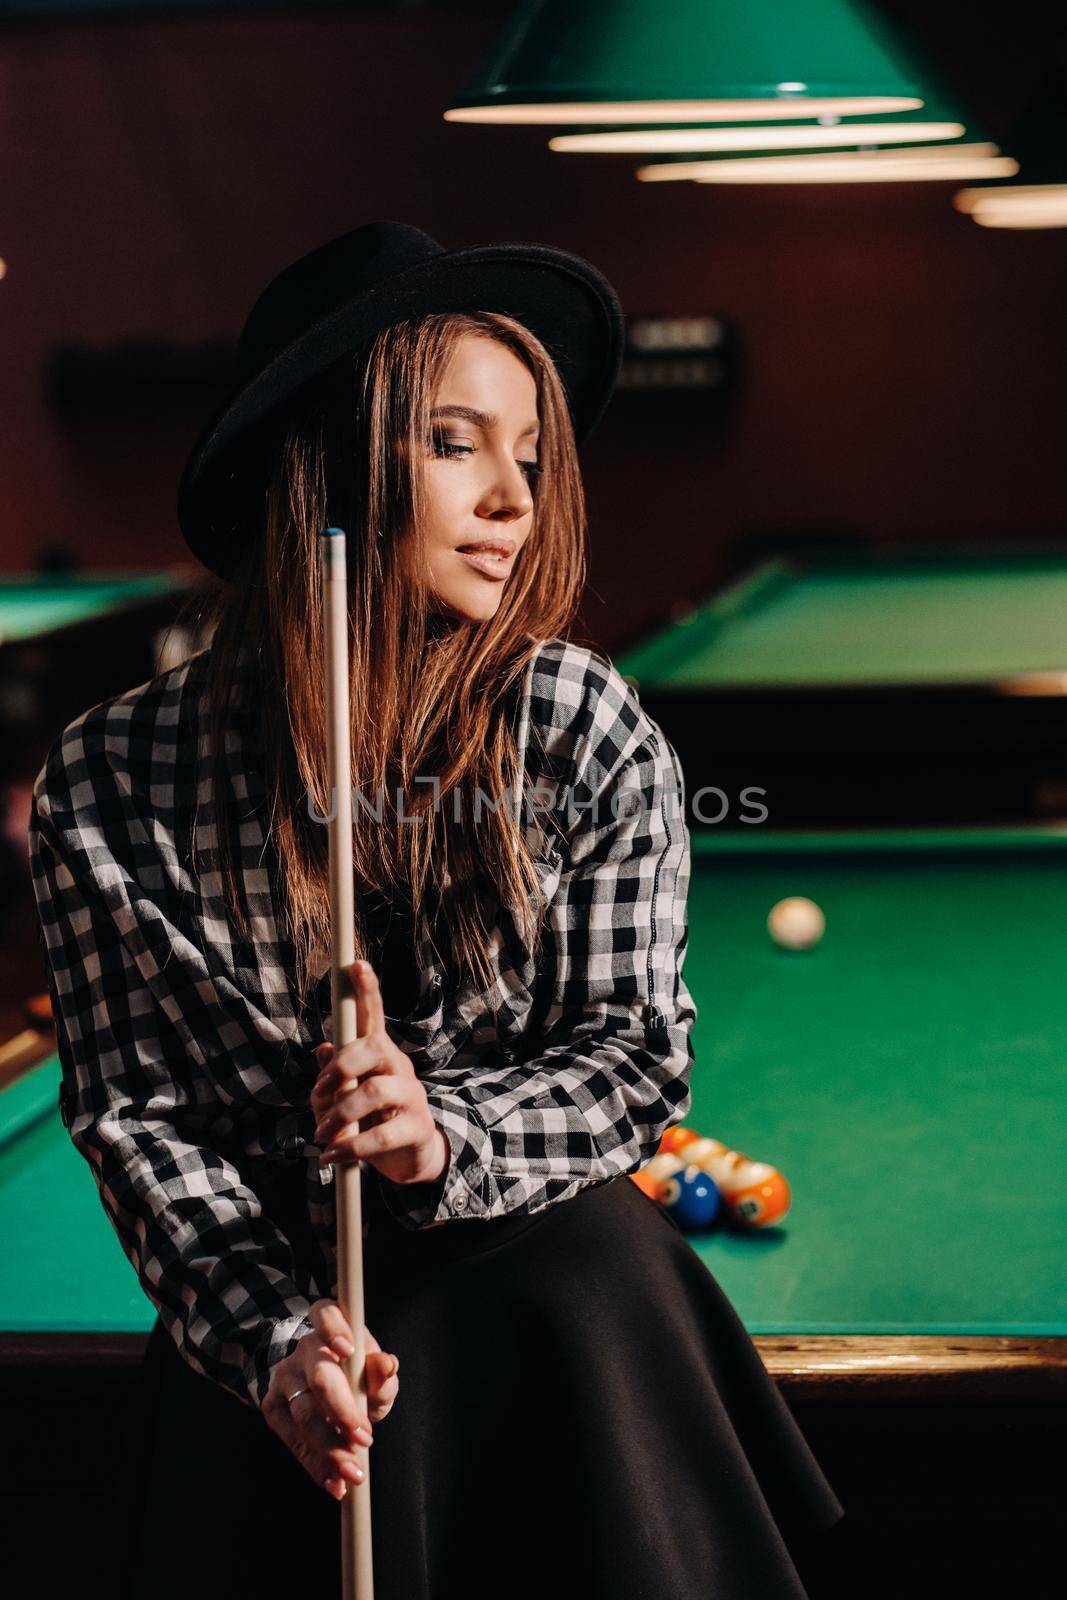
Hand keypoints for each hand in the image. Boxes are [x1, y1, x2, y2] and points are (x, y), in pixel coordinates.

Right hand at [262, 1299, 398, 1500]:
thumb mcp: (374, 1369)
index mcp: (329, 1324)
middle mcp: (303, 1348)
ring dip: (331, 1449)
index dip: (335, 1329)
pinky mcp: (271, 1407)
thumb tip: (387, 1365)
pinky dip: (315, 1464)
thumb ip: (381, 1371)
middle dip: (343, 1413)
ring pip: (304, 1415)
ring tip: (353, 1473)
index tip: (349, 1349)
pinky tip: (332, 1482)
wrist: (321, 1387)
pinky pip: (292, 1440)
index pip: (326, 1314)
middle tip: (366, 1441)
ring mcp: (284, 1377)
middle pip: (320, 1377)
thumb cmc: (357, 1375)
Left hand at [311, 959, 449, 1189]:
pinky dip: (351, 1147)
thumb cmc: (373, 1119)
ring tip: (320, 1135)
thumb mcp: (347, 1096)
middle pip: (374, 1047)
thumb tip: (323, 1049)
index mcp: (380, 1055)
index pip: (373, 1017)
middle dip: (340, 1067)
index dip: (366, 991)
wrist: (410, 1158)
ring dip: (340, 1114)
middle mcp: (399, 1067)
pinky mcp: (417, 1128)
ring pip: (376, 1091)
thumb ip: (334, 1075)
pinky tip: (332, 1157)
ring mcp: (412, 1096)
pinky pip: (383, 1135)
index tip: (356, 965)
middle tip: (317, 1093)